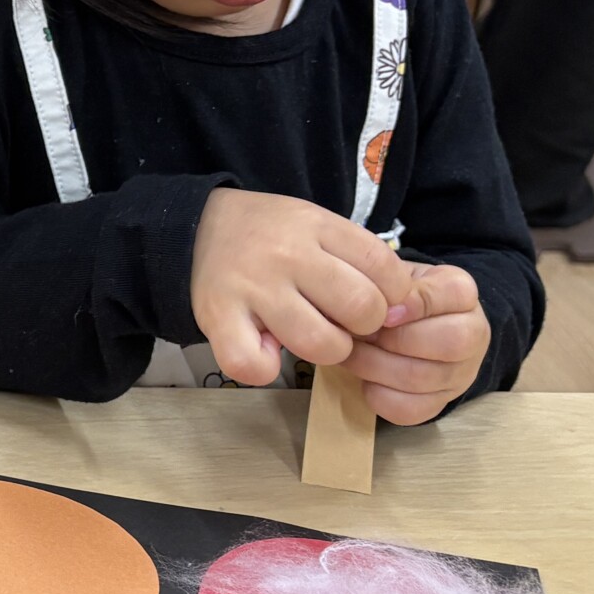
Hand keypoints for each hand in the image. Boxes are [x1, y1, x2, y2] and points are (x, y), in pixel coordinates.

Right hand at [190, 188, 416, 386]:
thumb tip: (395, 312)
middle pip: (361, 309)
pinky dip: (265, 368)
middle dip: (363, 326)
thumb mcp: (317, 225)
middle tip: (343, 320)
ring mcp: (252, 287)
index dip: (393, 296)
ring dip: (326, 351)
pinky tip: (267, 351)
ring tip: (311, 335)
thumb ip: (356, 259)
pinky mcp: (218, 317)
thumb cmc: (271, 234)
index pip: (385, 269)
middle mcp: (287, 255)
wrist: (198, 227)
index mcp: (316, 226)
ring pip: (320, 344)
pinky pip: (253, 364)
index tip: (377, 300)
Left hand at [342, 261, 490, 424]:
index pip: (452, 294)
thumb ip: (386, 283)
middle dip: (393, 340)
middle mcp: (474, 334)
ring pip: (423, 378)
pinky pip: (411, 409)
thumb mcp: (396, 278)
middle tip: (358, 334)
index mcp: (463, 293)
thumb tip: (367, 305)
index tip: (382, 311)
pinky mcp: (440, 403)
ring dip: (375, 366)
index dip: (415, 305)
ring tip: (352, 353)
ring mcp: (461, 373)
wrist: (416, 327)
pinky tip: (366, 378)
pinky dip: (379, 396)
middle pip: (448, 343)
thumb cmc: (399, 298)